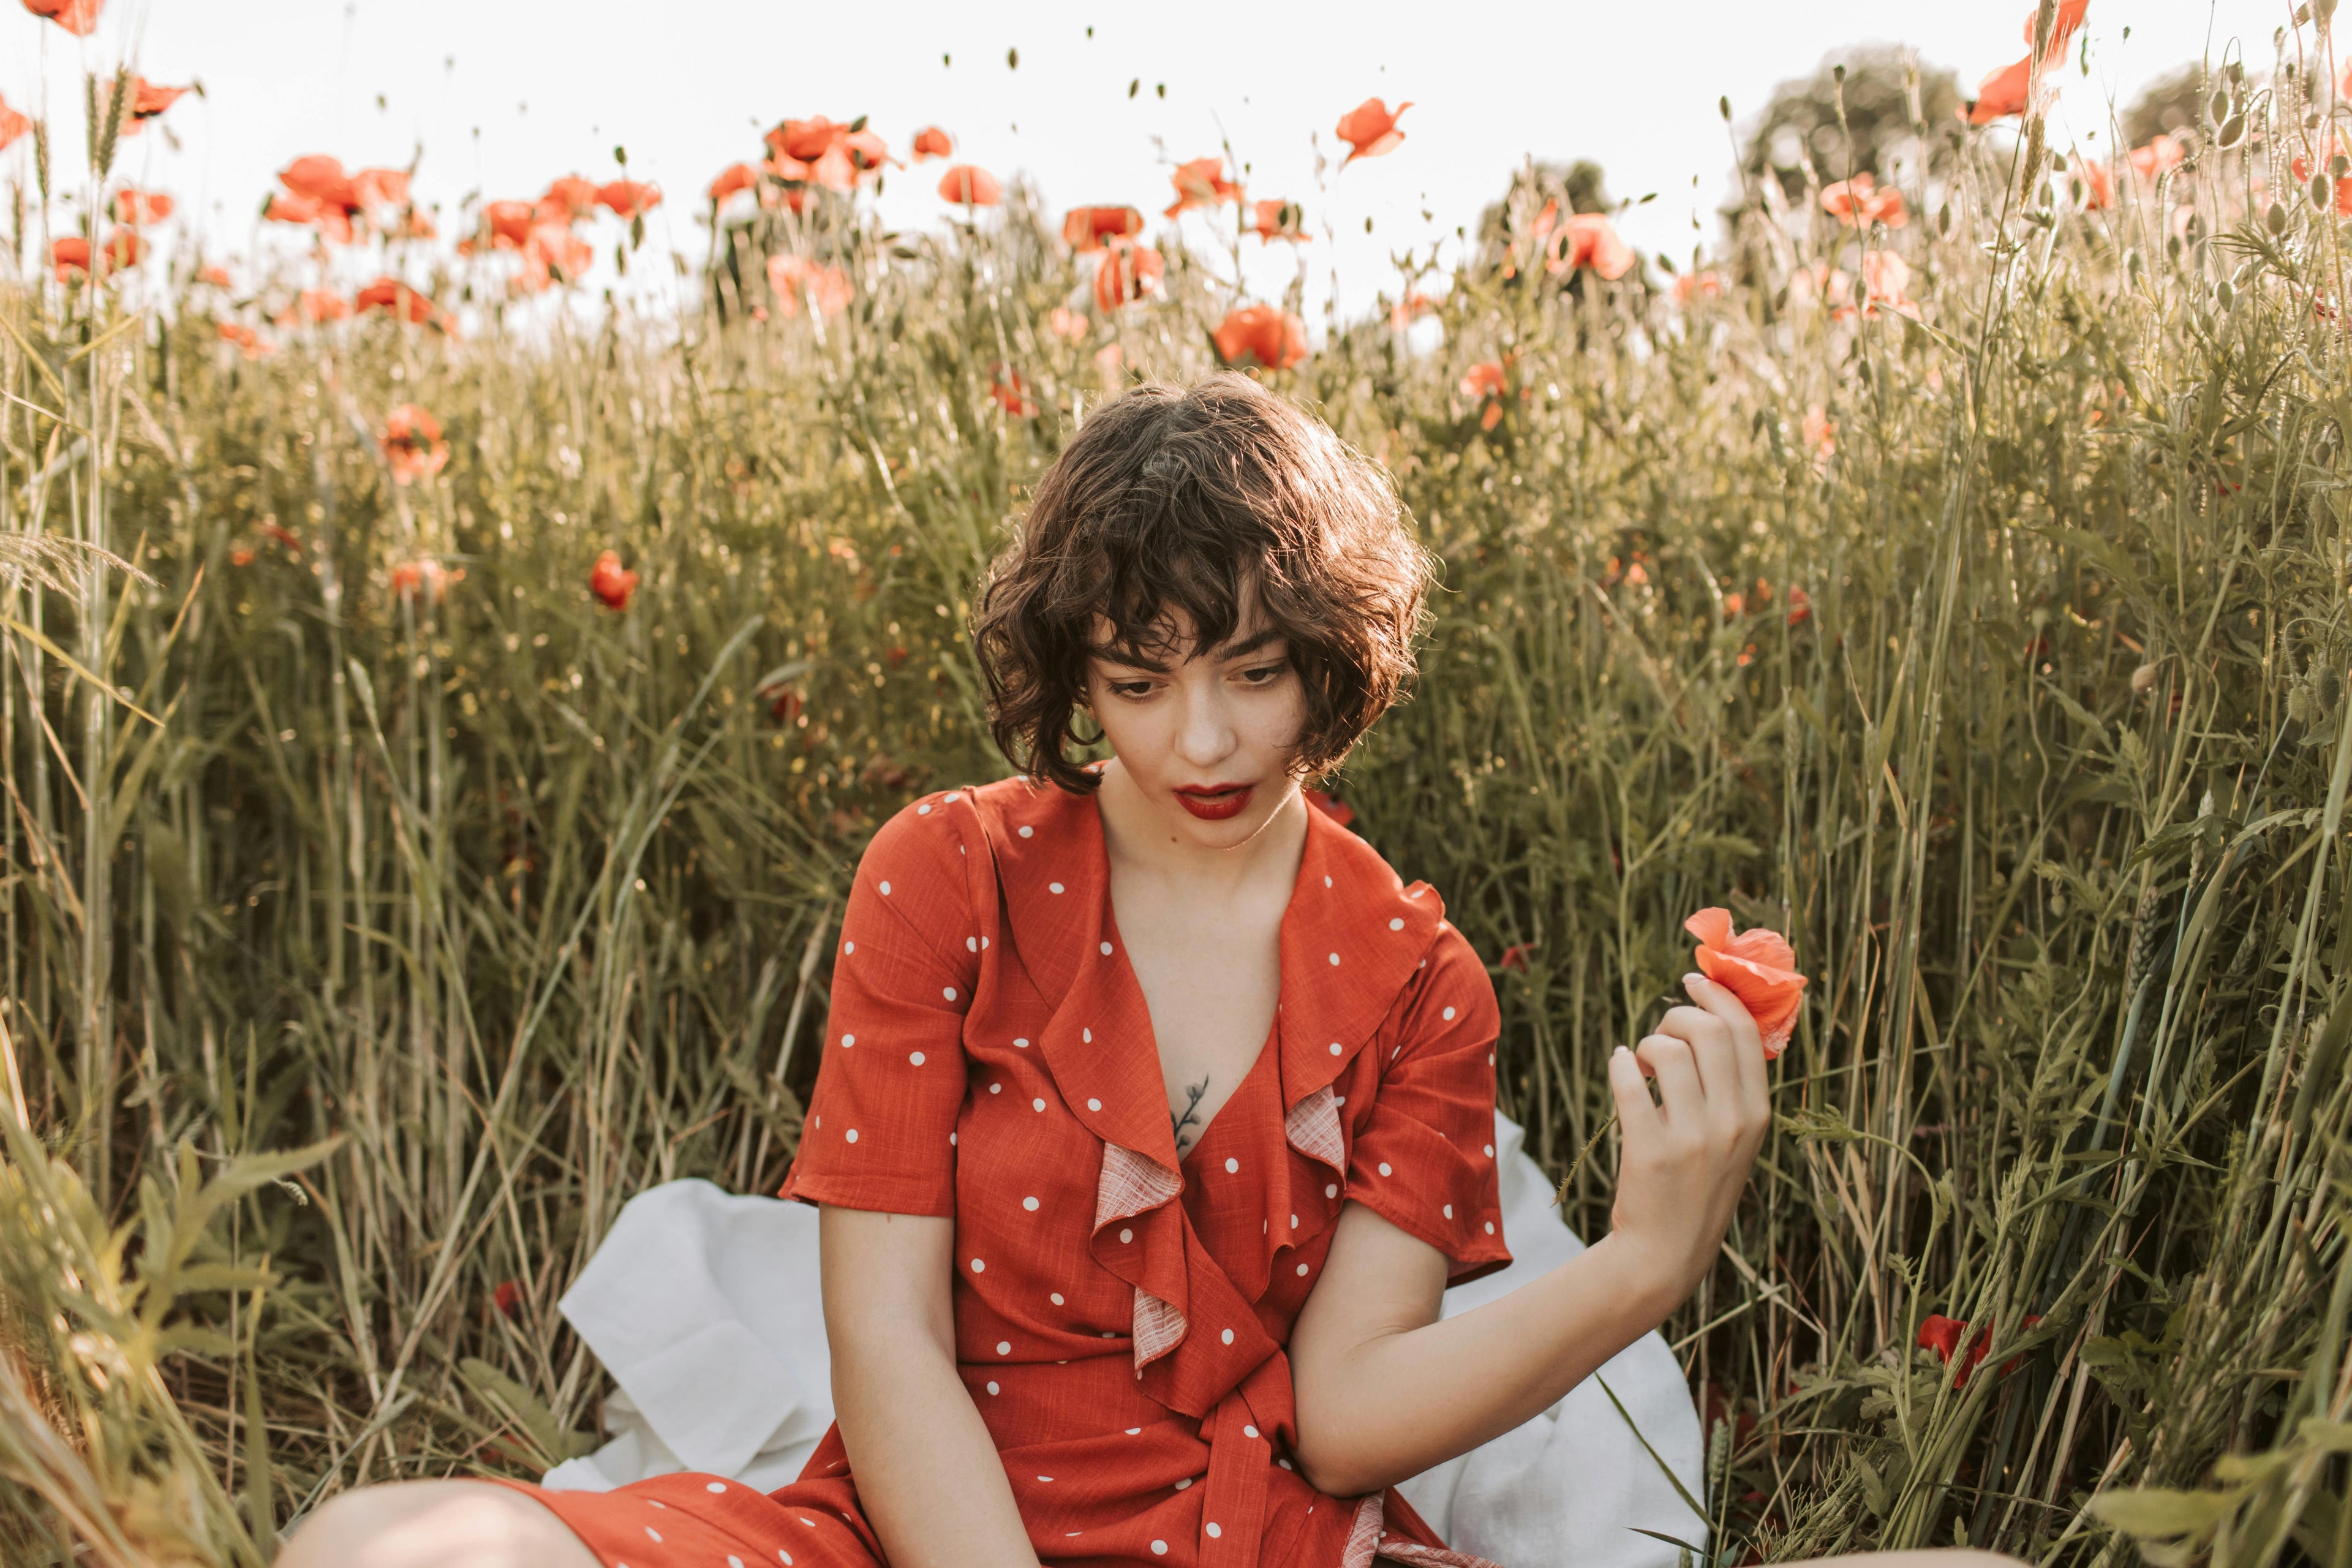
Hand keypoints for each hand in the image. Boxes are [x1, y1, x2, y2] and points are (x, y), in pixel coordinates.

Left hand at [1605, 971, 1772, 1309]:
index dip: (1717, 995)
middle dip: (1675, 1016)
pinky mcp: (1650, 1151)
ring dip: (1645, 1044)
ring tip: (1641, 1063)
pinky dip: (1619, 1064)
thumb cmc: (1697, 1184)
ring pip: (1666, 1050)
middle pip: (1707, 1030)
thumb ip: (1732, 1085)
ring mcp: (1693, 1138)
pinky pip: (1628, 1081)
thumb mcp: (1734, 1138)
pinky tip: (1620, 1068)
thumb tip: (1711, 1015)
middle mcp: (1732, 1123)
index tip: (1692, 980)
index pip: (1745, 1031)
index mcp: (1757, 1114)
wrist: (1666, 1252)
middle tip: (1660, 1033)